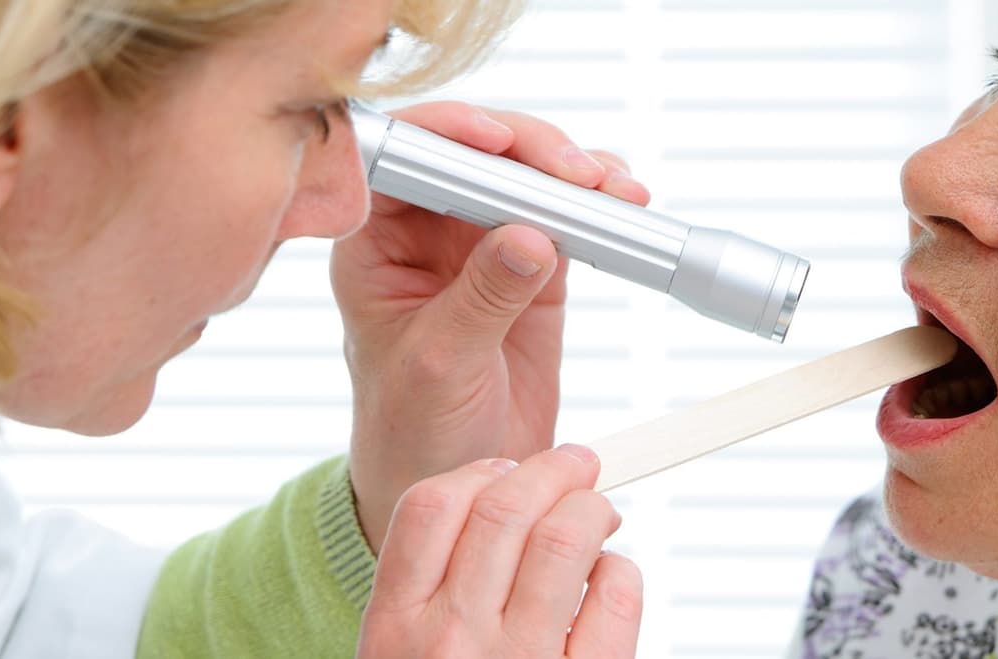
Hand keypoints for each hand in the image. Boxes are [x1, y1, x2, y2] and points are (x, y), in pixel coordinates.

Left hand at [333, 101, 648, 552]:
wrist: (452, 482)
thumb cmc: (411, 429)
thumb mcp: (438, 366)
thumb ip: (481, 299)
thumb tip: (529, 237)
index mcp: (374, 243)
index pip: (404, 157)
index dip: (449, 133)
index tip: (498, 141)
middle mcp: (424, 231)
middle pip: (477, 154)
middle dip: (530, 151)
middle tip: (578, 175)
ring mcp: (480, 245)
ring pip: (526, 177)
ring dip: (574, 173)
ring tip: (615, 190)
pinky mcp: (533, 268)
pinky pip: (567, 217)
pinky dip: (598, 208)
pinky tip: (623, 208)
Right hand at [357, 444, 642, 657]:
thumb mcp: (403, 658)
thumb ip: (430, 597)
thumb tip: (501, 507)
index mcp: (396, 628)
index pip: (430, 507)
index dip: (479, 471)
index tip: (506, 468)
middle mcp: (453, 640)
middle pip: (504, 508)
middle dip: (552, 469)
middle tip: (577, 463)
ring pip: (566, 537)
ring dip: (592, 508)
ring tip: (599, 512)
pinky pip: (616, 595)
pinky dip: (621, 570)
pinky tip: (610, 575)